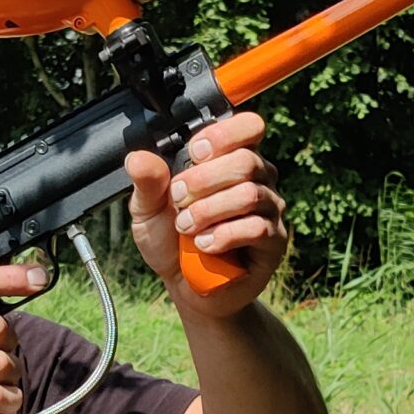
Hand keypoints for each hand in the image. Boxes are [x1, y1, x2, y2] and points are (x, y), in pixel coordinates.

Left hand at [124, 110, 290, 316]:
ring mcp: (269, 208)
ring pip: (249, 194)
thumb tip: (139, 158)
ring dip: (209, 211)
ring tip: (187, 227)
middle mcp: (256, 178)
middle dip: (203, 181)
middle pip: (246, 161)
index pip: (248, 127)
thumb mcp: (148, 210)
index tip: (194, 153)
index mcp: (229, 159)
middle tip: (178, 200)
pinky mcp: (274, 240)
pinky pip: (256, 228)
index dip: (223, 135)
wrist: (185, 286)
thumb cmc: (171, 241)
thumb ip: (146, 182)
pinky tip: (204, 244)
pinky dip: (223, 235)